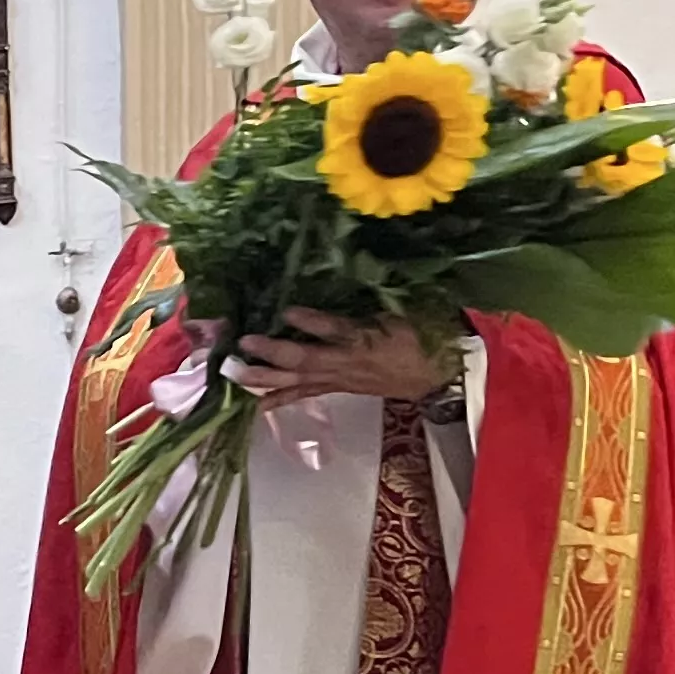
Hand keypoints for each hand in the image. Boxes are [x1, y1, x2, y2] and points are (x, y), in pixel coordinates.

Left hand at [228, 307, 455, 407]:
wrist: (440, 375)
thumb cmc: (423, 334)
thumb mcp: (405, 310)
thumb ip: (378, 297)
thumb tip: (356, 269)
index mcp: (366, 338)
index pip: (335, 329)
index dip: (311, 321)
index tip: (287, 309)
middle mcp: (347, 361)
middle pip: (306, 359)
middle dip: (274, 352)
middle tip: (244, 343)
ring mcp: (340, 378)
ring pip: (298, 381)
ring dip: (265, 377)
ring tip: (235, 373)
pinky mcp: (339, 387)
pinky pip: (305, 394)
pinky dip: (281, 398)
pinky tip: (257, 404)